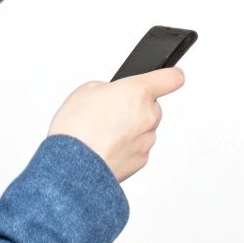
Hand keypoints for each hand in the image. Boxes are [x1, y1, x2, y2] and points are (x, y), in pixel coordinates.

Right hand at [48, 68, 184, 181]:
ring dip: (129, 129)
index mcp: (138, 92)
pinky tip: (105, 148)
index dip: (169, 77)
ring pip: (144, 129)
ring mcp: (147, 139)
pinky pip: (137, 148)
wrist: (72, 165)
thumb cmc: (77, 128)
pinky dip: (125, 148)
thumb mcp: (86, 91)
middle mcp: (148, 115)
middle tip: (109, 114)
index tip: (171, 77)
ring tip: (101, 134)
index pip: (170, 78)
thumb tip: (115, 96)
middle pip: (151, 107)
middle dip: (135, 108)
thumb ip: (110, 89)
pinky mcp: (142, 160)